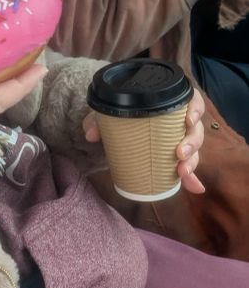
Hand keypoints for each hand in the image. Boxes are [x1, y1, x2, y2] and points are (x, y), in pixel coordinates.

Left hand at [83, 87, 205, 194]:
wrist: (118, 120)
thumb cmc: (121, 111)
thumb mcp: (110, 110)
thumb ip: (99, 118)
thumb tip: (91, 134)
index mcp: (170, 102)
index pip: (192, 100)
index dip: (195, 108)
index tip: (188, 120)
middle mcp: (179, 120)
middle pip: (195, 129)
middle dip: (192, 142)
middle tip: (180, 153)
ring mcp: (180, 139)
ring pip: (194, 149)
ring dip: (192, 161)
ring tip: (181, 171)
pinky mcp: (176, 157)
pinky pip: (188, 167)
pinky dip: (191, 179)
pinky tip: (195, 188)